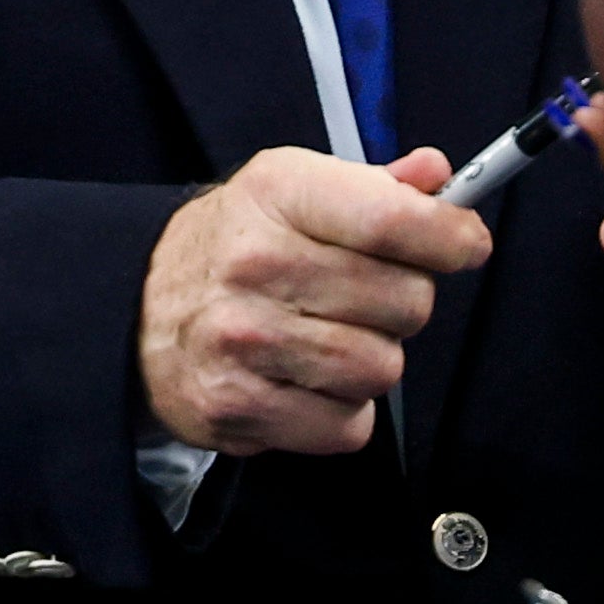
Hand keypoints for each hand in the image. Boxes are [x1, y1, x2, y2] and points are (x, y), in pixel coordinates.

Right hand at [136, 144, 489, 455]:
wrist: (136, 311)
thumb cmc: (238, 245)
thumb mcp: (296, 191)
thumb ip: (376, 187)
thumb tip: (439, 176)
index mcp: (279, 193)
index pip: (393, 218)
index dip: (451, 236)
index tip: (467, 244)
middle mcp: (257, 263)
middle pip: (405, 301)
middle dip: (406, 301)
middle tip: (370, 297)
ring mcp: (243, 340)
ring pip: (382, 368)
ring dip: (375, 359)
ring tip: (335, 339)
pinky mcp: (234, 408)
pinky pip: (347, 426)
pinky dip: (343, 411)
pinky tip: (310, 382)